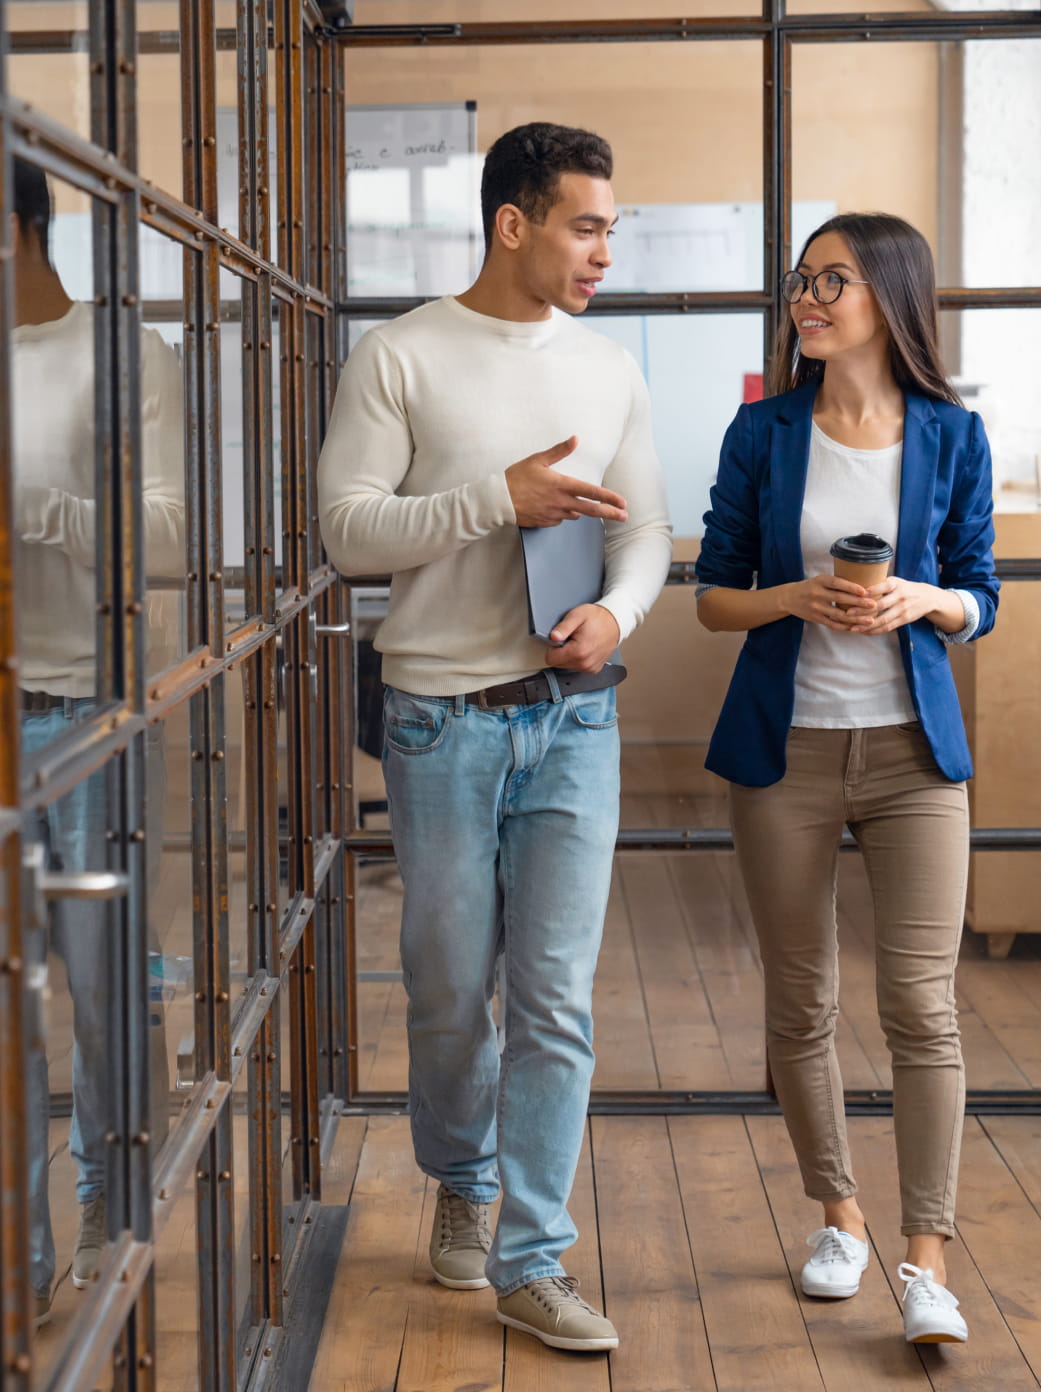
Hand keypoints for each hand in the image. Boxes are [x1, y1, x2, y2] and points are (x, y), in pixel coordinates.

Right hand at [506, 436, 627, 527]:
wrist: (498, 500)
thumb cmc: (516, 477)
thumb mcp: (538, 460)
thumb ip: (559, 451)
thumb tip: (575, 439)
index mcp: (562, 485)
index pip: (592, 492)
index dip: (609, 498)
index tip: (623, 503)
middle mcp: (561, 502)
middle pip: (591, 510)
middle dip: (610, 514)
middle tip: (624, 517)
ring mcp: (554, 514)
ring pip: (575, 514)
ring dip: (579, 510)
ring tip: (575, 503)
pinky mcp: (545, 522)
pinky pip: (559, 519)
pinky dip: (561, 513)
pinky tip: (552, 507)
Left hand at [545, 603, 620, 672]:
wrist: (614, 622)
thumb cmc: (597, 618)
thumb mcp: (577, 615)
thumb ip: (563, 627)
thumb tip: (553, 637)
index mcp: (579, 652)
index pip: (551, 659)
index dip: (552, 647)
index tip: (561, 638)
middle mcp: (585, 663)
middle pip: (558, 664)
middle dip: (561, 651)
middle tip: (571, 638)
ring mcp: (590, 668)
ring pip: (567, 666)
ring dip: (569, 655)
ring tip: (579, 641)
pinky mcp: (594, 669)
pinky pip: (577, 667)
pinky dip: (578, 658)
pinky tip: (585, 647)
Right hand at [783, 574, 876, 630]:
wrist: (789, 598)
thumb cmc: (811, 587)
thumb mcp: (820, 580)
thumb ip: (837, 583)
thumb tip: (863, 586)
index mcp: (820, 581)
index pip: (837, 583)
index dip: (851, 587)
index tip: (865, 591)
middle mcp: (817, 594)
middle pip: (840, 599)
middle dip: (858, 603)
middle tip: (874, 604)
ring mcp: (816, 608)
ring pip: (839, 615)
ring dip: (856, 618)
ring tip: (870, 620)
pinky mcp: (815, 618)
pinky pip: (833, 624)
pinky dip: (846, 626)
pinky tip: (857, 627)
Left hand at [850, 577, 944, 633]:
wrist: (928, 597)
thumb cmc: (905, 587)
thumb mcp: (895, 581)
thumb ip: (879, 583)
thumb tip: (856, 585)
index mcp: (895, 584)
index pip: (881, 587)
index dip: (868, 592)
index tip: (853, 595)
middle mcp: (900, 596)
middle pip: (879, 605)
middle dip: (862, 610)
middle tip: (847, 613)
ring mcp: (903, 609)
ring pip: (883, 620)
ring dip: (867, 625)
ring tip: (853, 628)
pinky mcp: (904, 620)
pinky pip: (888, 627)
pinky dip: (875, 631)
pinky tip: (864, 632)